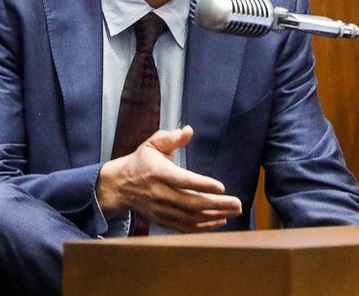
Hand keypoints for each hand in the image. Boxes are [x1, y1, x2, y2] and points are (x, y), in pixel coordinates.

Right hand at [96, 125, 241, 232]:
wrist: (120, 185)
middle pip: (191, 203)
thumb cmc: (141, 161)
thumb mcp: (153, 144)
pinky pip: (185, 227)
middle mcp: (160, 194)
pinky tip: (220, 221)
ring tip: (234, 211)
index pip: (182, 181)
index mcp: (158, 173)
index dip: (202, 184)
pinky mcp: (162, 220)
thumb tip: (188, 130)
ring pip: (190, 217)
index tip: (221, 186)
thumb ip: (171, 137)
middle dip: (216, 204)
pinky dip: (203, 227)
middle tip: (237, 203)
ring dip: (215, 216)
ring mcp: (161, 210)